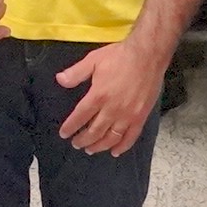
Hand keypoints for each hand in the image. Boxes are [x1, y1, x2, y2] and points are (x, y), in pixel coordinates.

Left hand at [52, 34, 166, 156]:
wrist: (148, 55)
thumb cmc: (119, 56)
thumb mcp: (94, 60)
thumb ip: (76, 73)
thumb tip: (59, 80)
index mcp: (98, 96)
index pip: (80, 117)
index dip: (71, 127)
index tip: (64, 134)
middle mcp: (112, 109)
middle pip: (94, 131)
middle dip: (83, 140)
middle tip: (76, 144)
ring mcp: (128, 115)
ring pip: (111, 138)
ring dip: (99, 146)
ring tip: (90, 149)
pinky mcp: (141, 117)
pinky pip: (131, 137)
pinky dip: (122, 147)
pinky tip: (115, 152)